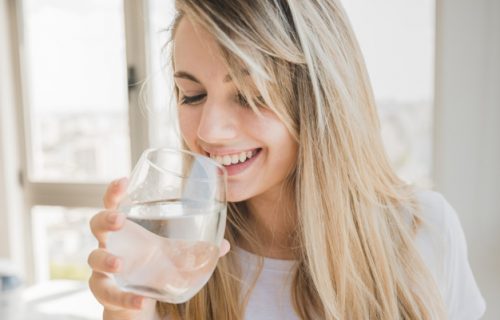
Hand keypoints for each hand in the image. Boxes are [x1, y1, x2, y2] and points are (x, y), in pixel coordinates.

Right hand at [87, 178, 229, 318]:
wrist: (138, 298)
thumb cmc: (153, 266)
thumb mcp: (173, 255)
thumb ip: (195, 249)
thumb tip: (225, 246)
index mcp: (128, 228)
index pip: (115, 203)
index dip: (115, 192)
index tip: (123, 181)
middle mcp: (112, 243)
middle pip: (97, 224)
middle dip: (106, 220)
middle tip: (119, 220)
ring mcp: (104, 267)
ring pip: (94, 258)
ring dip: (105, 259)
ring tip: (119, 263)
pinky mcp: (106, 291)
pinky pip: (108, 293)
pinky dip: (125, 298)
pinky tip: (140, 301)